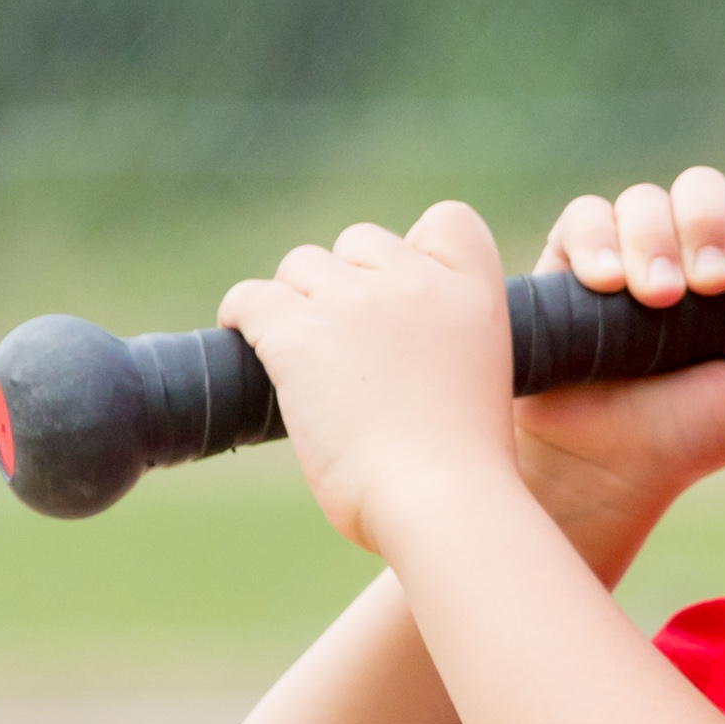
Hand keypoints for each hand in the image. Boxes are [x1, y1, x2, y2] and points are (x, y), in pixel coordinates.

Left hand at [223, 201, 525, 558]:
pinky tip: (249, 346)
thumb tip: (387, 351)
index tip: (403, 294)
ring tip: (297, 357)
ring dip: (297, 304)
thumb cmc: (465, 471)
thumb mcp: (480, 380)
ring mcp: (356, 302)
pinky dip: (243, 317)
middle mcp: (418, 281)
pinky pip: (252, 298)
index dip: (416, 249)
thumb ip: (445, 342)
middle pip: (360, 242)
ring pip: (301, 266)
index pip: (447, 220)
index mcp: (476, 291)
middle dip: (347, 283)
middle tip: (343, 345)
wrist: (442, 502)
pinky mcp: (300, 334)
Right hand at [515, 165, 724, 570]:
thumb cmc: (699, 429)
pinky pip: (586, 216)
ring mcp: (633, 249)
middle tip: (711, 283)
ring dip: (654, 241)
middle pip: (704, 188)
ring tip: (657, 299)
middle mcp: (692, 249)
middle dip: (709, 225)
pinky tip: (606, 284)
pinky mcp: (575, 257)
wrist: (608, 466)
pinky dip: (597, 243)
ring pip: (645, 199)